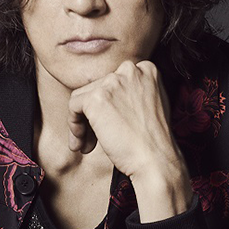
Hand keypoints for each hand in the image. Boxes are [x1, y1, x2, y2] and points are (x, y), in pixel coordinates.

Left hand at [68, 59, 193, 220]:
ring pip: (83, 97)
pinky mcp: (97, 98)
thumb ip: (132, 95)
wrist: (156, 159)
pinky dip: (74, 126)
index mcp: (146, 70)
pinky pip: (73, 106)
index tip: (109, 124)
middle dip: (94, 116)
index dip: (108, 106)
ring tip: (87, 145)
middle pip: (98, 89)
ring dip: (82, 123)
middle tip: (95, 140)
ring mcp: (113, 82)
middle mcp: (130, 70)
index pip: (114, 83)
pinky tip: (83, 144)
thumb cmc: (153, 141)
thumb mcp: (151, 106)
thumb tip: (107, 101)